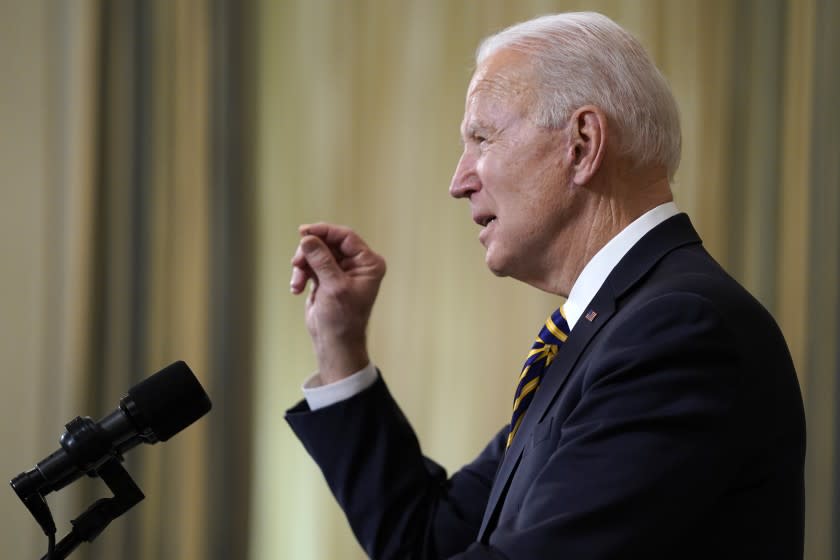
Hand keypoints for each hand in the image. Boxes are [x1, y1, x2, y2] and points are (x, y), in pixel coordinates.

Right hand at [290, 223, 385, 382]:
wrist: (335, 343)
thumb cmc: (342, 319)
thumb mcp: (334, 286)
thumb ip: (321, 260)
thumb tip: (308, 238)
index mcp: (368, 263)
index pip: (346, 237)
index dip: (324, 231)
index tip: (304, 232)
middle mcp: (356, 264)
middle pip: (328, 242)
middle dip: (310, 252)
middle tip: (296, 262)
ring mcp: (340, 270)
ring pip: (316, 253)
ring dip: (303, 265)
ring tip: (297, 283)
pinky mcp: (326, 278)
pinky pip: (310, 265)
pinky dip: (301, 274)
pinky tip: (296, 288)